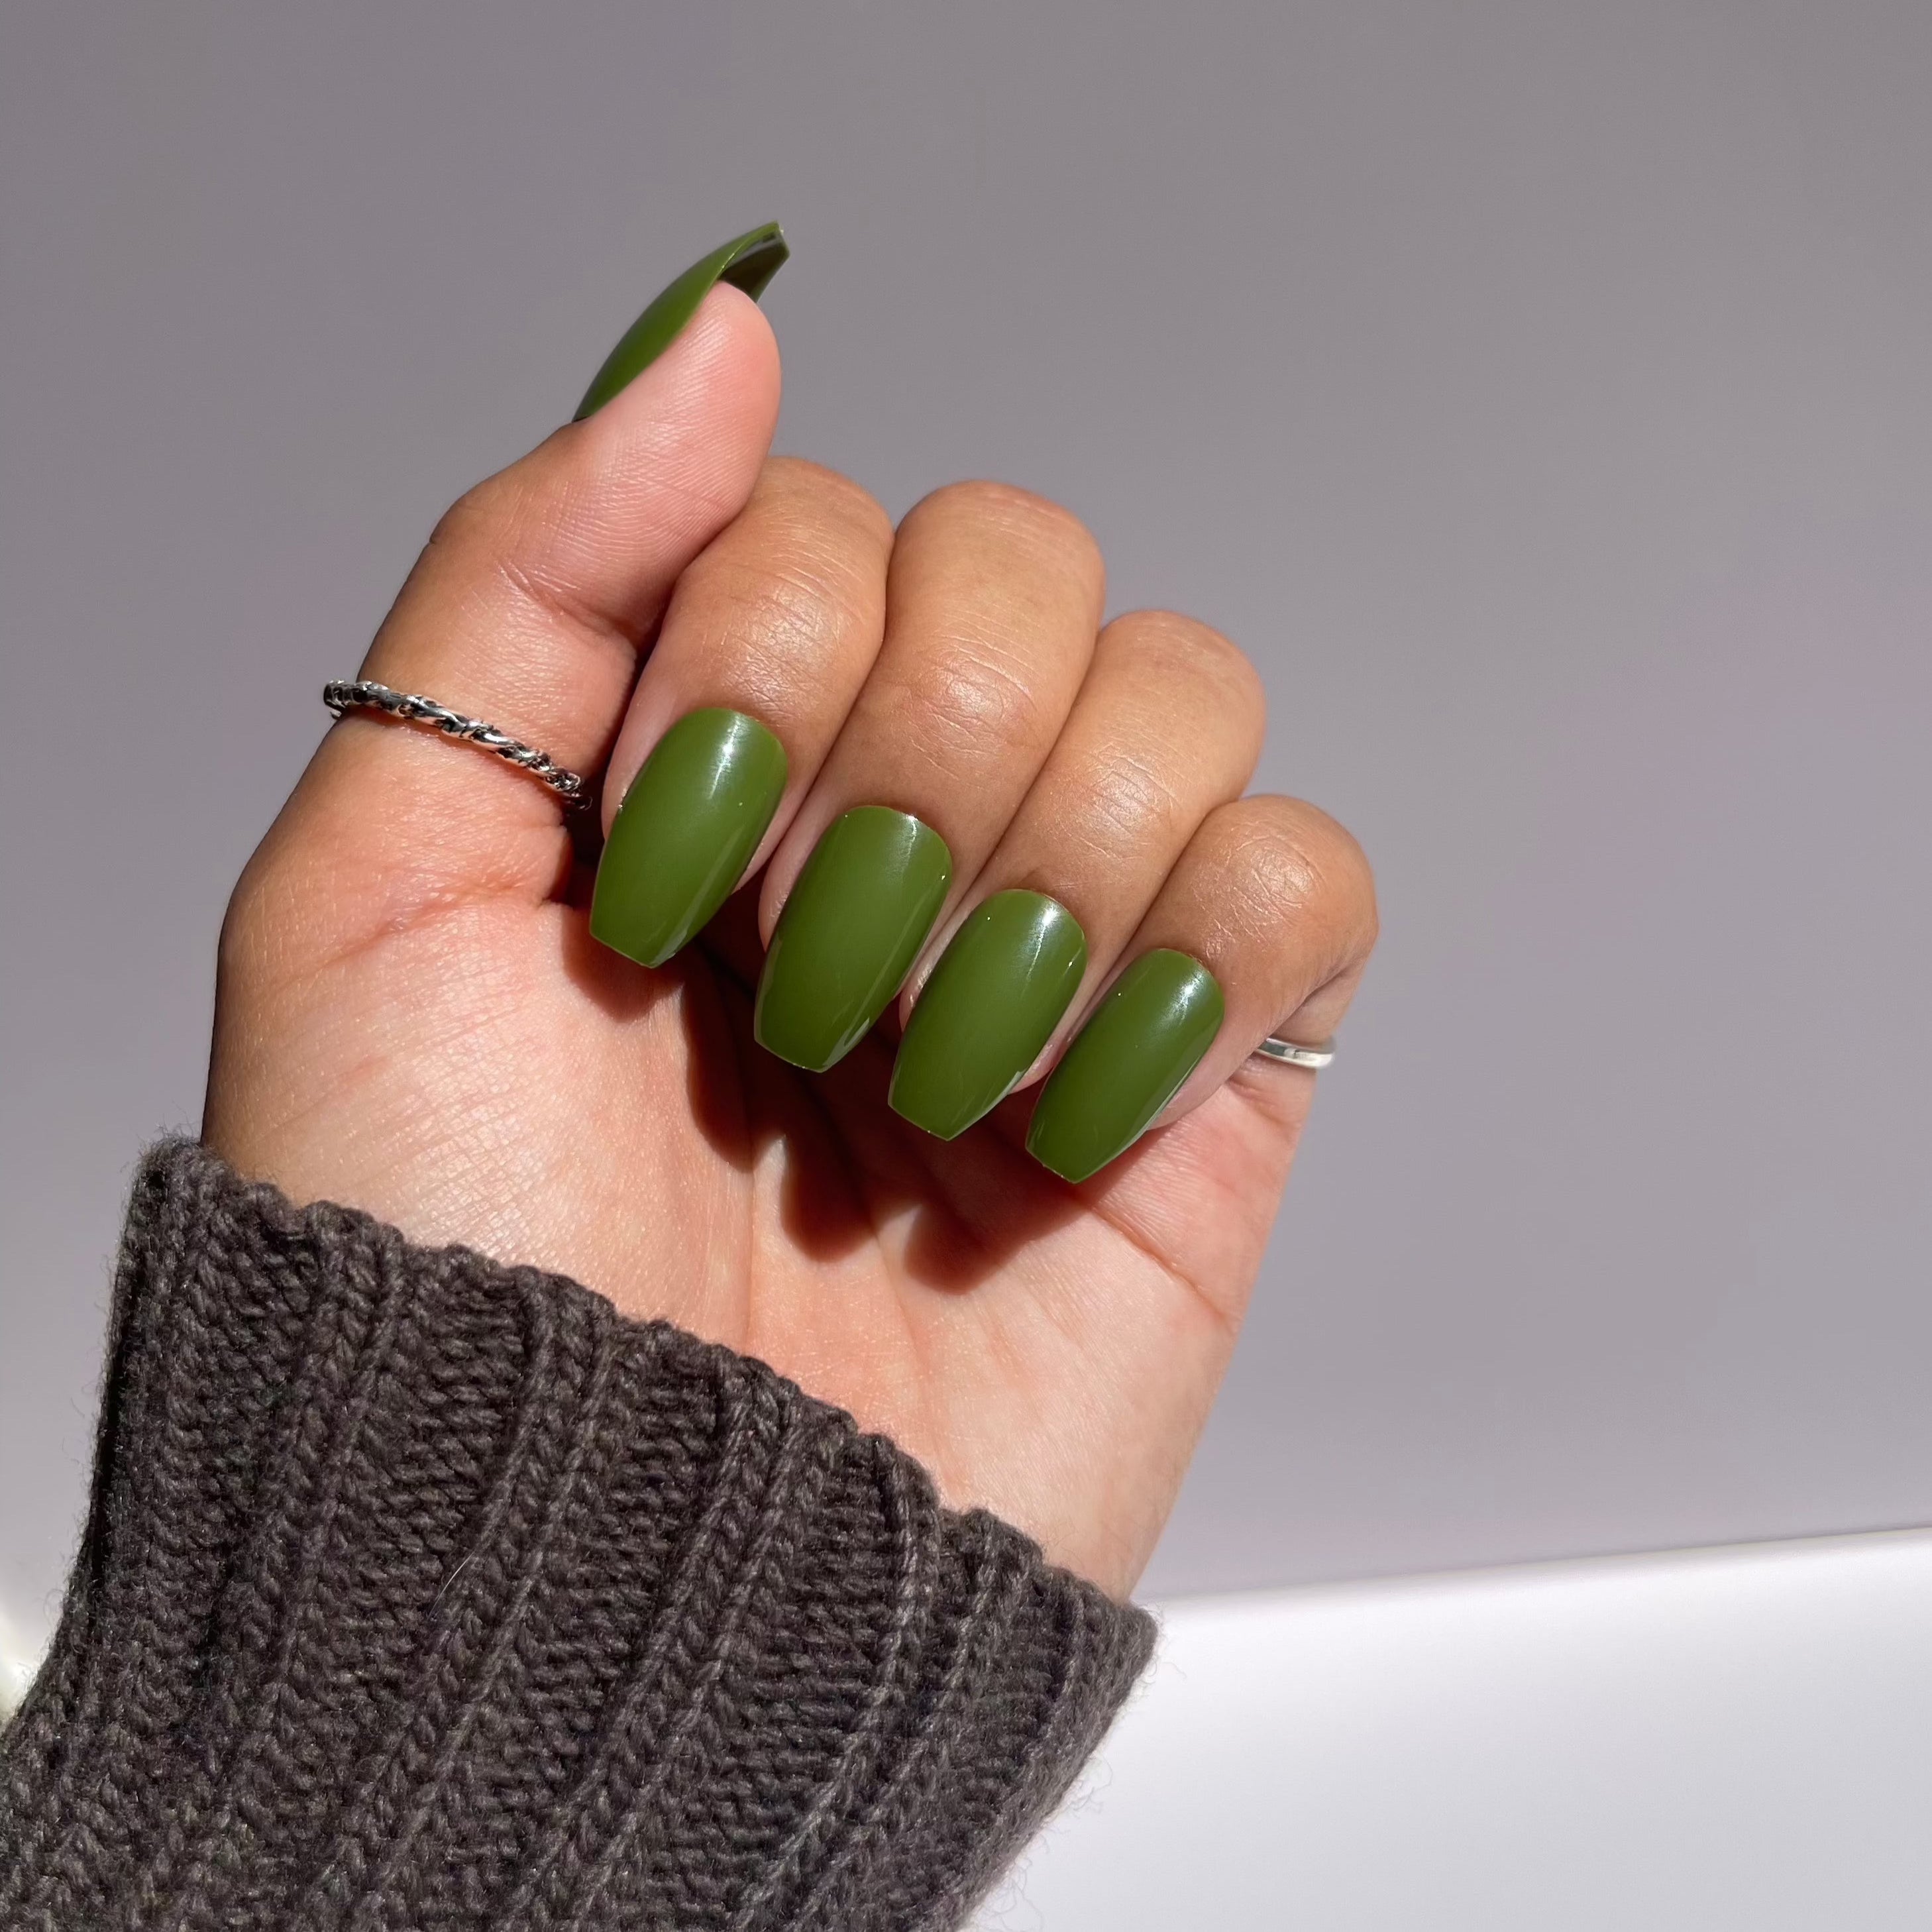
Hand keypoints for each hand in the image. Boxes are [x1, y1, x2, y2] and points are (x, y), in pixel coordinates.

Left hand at [205, 284, 1375, 1595]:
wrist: (601, 1577)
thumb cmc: (453, 1266)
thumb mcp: (375, 885)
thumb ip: (527, 569)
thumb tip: (726, 322)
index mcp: (708, 762)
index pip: (826, 515)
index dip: (766, 649)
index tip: (663, 862)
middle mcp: (892, 823)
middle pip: (1025, 566)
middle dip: (912, 748)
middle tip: (802, 961)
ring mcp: (1062, 940)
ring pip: (1185, 690)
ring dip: (1052, 852)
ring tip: (928, 1056)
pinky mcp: (1201, 1075)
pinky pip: (1313, 876)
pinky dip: (1211, 945)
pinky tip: (1071, 1088)